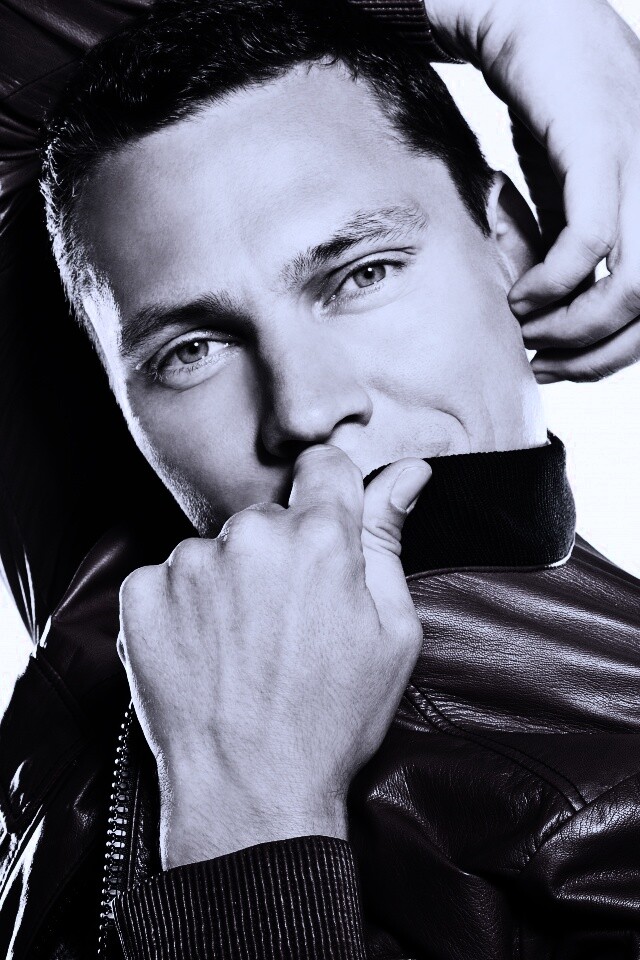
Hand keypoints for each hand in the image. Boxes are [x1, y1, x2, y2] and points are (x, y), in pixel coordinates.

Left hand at [117, 446, 430, 868]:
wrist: (249, 793)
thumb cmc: (332, 719)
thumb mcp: (392, 633)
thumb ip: (389, 540)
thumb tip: (407, 473)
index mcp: (320, 537)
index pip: (323, 466)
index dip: (327, 496)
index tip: (323, 533)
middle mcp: (251, 536)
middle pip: (267, 517)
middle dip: (278, 554)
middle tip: (283, 623)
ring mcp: (189, 563)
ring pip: (215, 550)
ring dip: (226, 582)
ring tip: (240, 648)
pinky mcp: (141, 594)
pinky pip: (165, 578)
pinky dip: (180, 607)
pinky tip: (201, 653)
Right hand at [427, 0, 639, 381]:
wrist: (530, 19)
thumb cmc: (551, 113)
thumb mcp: (568, 200)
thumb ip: (571, 254)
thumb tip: (554, 318)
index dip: (612, 354)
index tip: (560, 365)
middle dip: (596, 356)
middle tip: (546, 365)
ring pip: (637, 286)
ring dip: (576, 328)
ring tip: (531, 332)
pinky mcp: (602, 149)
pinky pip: (591, 241)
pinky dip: (554, 283)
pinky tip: (523, 295)